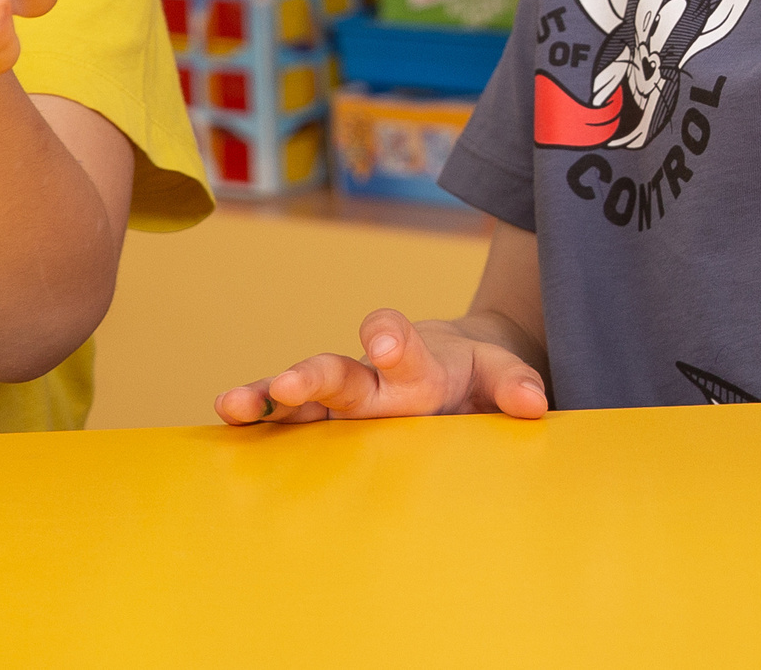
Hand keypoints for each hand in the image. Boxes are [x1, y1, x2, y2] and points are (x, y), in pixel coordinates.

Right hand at [215, 309, 547, 423]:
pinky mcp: (327, 421)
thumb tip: (532, 404)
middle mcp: (371, 378)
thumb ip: (515, 382)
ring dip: (269, 397)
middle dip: (314, 375)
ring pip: (302, 398)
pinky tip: (228, 420)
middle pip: (340, 372)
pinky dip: (259, 419)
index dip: (392, 338)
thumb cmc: (472, 372)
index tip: (386, 343)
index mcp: (417, 361)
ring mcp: (344, 400)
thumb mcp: (501, 371)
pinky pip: (288, 422)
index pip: (401, 339)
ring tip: (234, 405)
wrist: (451, 369)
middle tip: (287, 382)